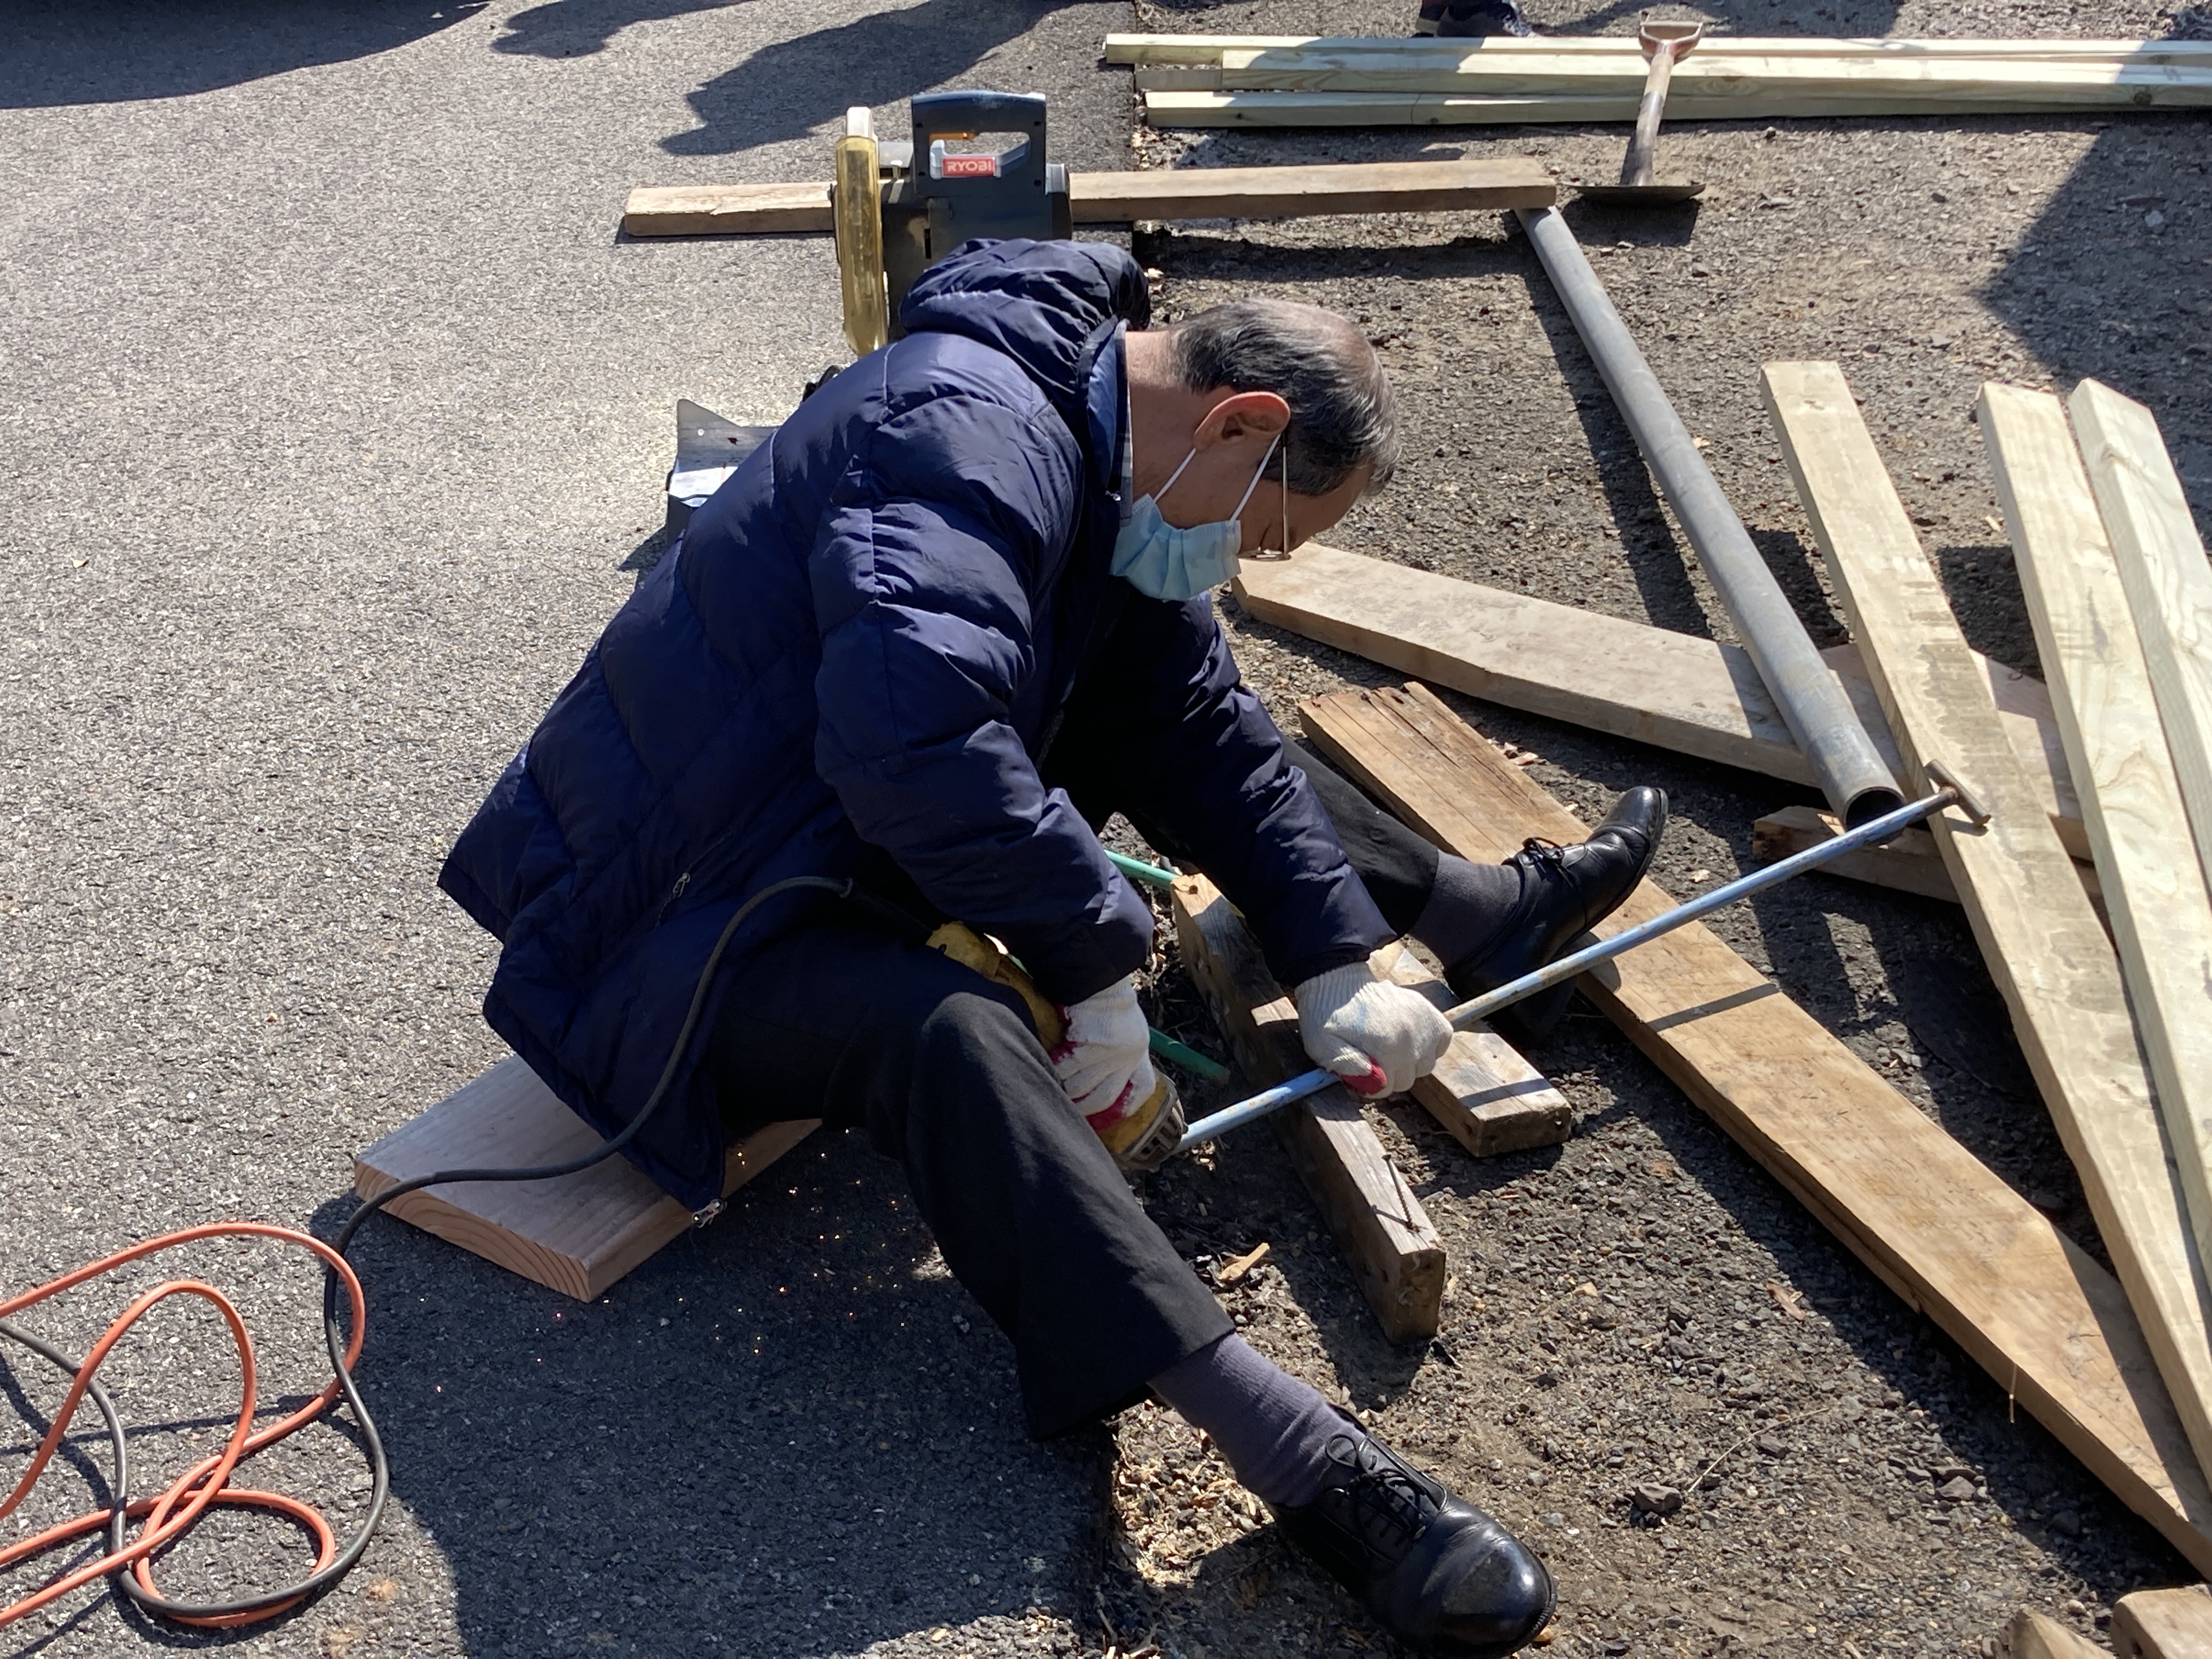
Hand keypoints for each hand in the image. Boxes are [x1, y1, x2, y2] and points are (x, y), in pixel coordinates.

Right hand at [1051, 975, 1157, 1119]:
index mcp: (1138, 1050)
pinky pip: (1064, 1069)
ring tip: (1052, 1087)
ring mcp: (1107, 1053)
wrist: (1098, 975)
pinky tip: (1044, 1067)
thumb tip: (1101, 1071)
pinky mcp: (1086, 1045)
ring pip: (1079, 1087)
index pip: (1141, 1088)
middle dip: (1083, 1107)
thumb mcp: (1125, 1024)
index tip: (1107, 1115)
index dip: (1125, 1106)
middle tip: (1067, 1106)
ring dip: (1063, 1090)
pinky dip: (1053, 1071)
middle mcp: (1126, 1056)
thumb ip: (1119, 1048)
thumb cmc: (1108, 998)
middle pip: (1102, 1097)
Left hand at [1292, 961, 1452, 1096]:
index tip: (1360, 1071)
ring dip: (1410, 1061)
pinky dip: (1432, 1044)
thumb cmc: (1328, 1016)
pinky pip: (1443, 1041)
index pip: (1385, 1089)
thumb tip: (1374, 1080)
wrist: (1339, 981)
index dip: (1369, 1084)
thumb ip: (1345, 1066)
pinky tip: (1412, 1038)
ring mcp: (1423, 1025)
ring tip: (1391, 1046)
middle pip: (1407, 1080)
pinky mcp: (1432, 1014)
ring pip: (1426, 1065)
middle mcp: (1410, 1039)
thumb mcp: (1322, 1046)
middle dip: (1389, 1074)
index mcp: (1384, 1049)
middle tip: (1374, 1056)